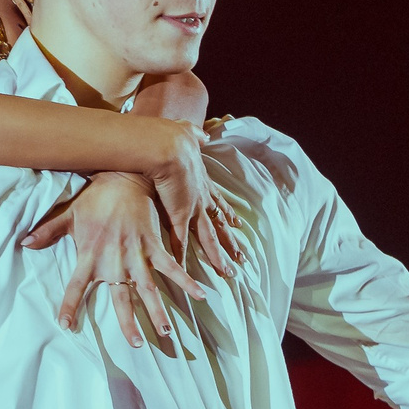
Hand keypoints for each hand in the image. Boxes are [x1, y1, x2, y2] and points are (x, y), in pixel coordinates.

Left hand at [20, 172, 207, 345]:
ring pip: (148, 289)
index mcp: (90, 256)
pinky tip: (200, 296)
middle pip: (121, 298)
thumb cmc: (95, 198)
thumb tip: (24, 242)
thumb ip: (47, 232)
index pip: (75, 287)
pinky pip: (172, 266)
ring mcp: (137, 254)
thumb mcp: (68, 215)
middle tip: (136, 344)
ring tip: (165, 332)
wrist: (123, 177)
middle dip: (128, 322)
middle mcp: (114, 260)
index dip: (70, 306)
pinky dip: (186, 280)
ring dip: (158, 311)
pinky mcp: (154, 244)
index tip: (66, 325)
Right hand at [141, 117, 240, 277]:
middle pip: (220, 225)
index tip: (238, 224)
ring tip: (228, 273)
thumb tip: (202, 133)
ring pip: (209, 239)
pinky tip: (186, 274)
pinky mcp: (179, 215)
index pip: (219, 201)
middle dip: (231, 242)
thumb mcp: (187, 134)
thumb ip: (194, 135)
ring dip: (218, 257)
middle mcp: (202, 197)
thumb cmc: (172, 138)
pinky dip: (182, 260)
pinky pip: (181, 243)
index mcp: (202, 180)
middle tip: (242, 257)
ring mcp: (193, 208)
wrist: (167, 145)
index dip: (228, 213)